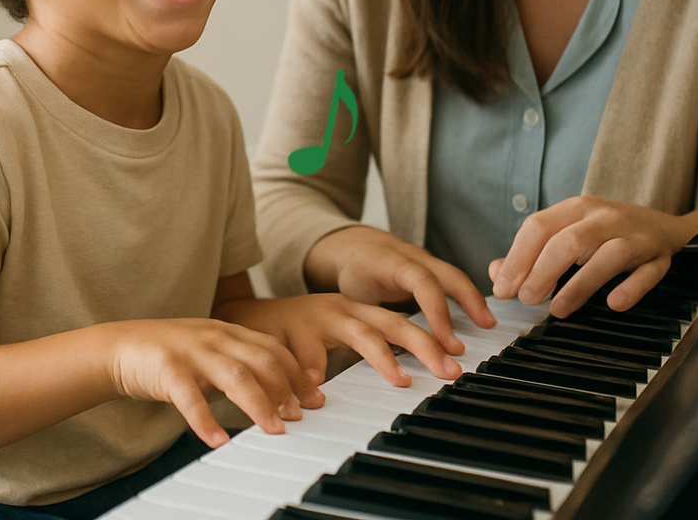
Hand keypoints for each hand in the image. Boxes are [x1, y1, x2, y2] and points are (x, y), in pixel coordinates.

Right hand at [107, 317, 322, 447]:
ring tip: (274, 429)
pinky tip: (216, 440)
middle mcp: (214, 337)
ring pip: (234, 374)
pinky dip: (205, 420)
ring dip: (258, 403)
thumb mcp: (211, 352)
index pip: (272, 348)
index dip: (297, 373)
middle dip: (286, 387)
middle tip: (301, 415)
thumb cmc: (171, 355)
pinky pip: (189, 396)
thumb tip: (278, 396)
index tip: (315, 398)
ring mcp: (191, 350)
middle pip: (261, 358)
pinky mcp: (167, 369)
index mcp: (228, 331)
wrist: (120, 346)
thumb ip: (240, 365)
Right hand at [216, 292, 462, 383]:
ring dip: (379, 356)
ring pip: (354, 333)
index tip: (455, 364)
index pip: (397, 322)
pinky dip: (309, 369)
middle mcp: (337, 309)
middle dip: (420, 344)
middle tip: (446, 369)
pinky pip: (301, 352)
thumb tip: (405, 376)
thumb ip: (362, 350)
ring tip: (399, 377)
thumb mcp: (333, 338)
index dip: (427, 340)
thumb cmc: (293, 334)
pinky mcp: (282, 330)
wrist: (242, 317)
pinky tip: (317, 387)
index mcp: (352, 310)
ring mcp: (311, 317)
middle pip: (385, 323)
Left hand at [303, 226, 494, 358]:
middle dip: (469, 300)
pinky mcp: (428, 266)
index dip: (438, 312)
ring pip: (453, 275)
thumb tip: (374, 359)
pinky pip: (450, 278)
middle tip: (485, 329)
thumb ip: (364, 323)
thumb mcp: (350, 296)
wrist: (349, 244)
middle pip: (447, 274)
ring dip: (472, 299)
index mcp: (392, 262)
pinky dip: (465, 295)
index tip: (447, 343)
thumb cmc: (351, 272)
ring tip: (488, 325)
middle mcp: (412, 257)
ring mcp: (422, 259)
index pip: (423, 282)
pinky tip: (476, 315)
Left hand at [488, 196, 697, 316]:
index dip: (517, 258)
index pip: (539, 227)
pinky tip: (613, 304)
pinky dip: (631, 288)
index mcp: (575, 208)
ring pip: (608, 255)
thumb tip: (496, 274)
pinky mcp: (659, 256)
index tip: (503, 288)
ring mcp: (634, 236)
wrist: (664, 225)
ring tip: (557, 310)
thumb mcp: (567, 232)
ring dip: (580, 284)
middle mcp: (603, 217)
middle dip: (543, 271)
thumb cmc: (604, 233)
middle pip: (569, 240)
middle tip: (526, 300)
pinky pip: (648, 272)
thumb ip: (531, 253)